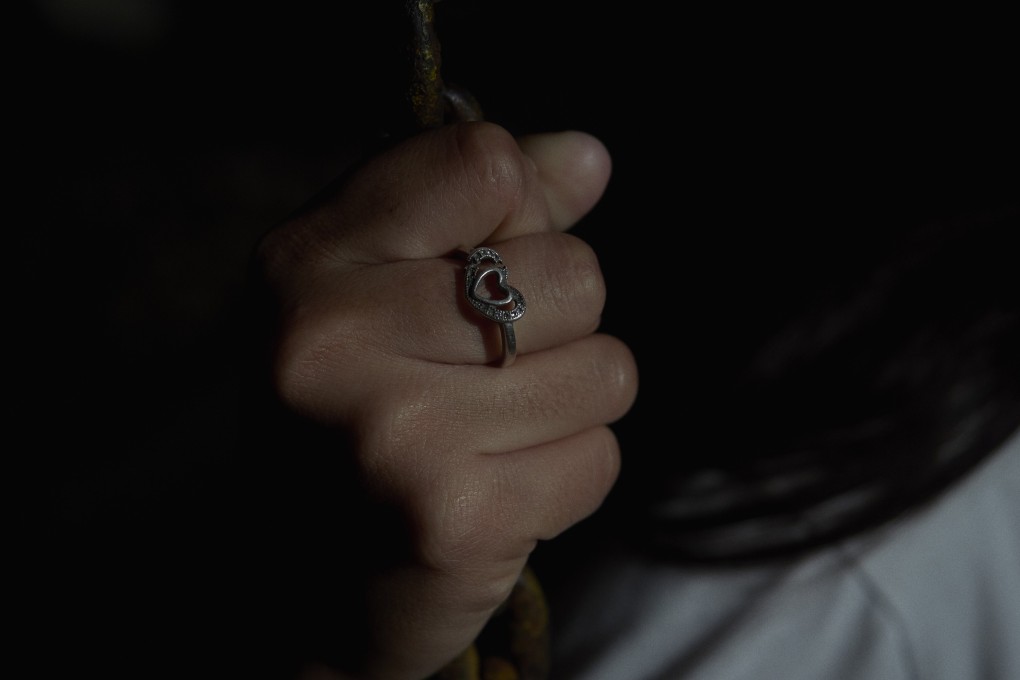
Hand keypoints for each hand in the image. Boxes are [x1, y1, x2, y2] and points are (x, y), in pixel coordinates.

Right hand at [251, 121, 637, 678]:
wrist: (307, 580)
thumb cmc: (359, 409)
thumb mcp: (383, 282)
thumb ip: (483, 206)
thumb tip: (588, 156)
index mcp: (310, 258)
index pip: (487, 165)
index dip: (518, 216)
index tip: (477, 266)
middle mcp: (334, 337)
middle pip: (573, 274)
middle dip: (560, 325)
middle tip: (484, 372)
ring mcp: (392, 431)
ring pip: (604, 370)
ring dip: (569, 406)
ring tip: (490, 432)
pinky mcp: (452, 518)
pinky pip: (597, 459)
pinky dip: (566, 478)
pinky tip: (497, 489)